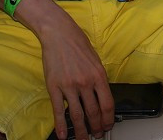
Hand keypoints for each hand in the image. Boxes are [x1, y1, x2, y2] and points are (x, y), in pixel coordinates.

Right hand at [38, 15, 113, 139]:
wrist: (59, 34)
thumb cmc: (78, 44)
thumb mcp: (96, 61)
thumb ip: (98, 80)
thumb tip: (101, 98)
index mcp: (99, 76)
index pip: (107, 104)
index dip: (109, 119)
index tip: (108, 126)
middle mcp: (86, 82)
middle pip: (93, 112)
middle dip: (97, 127)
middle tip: (97, 135)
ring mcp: (69, 86)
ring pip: (77, 115)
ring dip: (81, 131)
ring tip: (84, 139)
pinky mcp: (54, 87)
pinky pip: (58, 111)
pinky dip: (61, 126)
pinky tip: (63, 135)